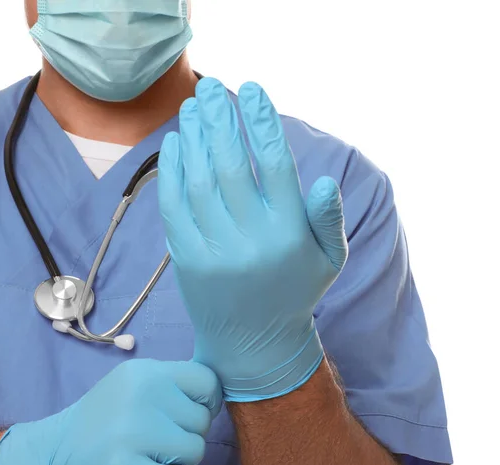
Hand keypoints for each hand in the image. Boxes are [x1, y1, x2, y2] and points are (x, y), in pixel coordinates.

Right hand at [0, 359, 221, 464]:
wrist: (52, 456)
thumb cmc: (102, 419)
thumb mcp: (132, 385)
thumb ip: (170, 385)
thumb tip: (215, 394)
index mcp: (145, 372)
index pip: (207, 380)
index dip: (207, 401)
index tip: (188, 413)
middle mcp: (141, 396)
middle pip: (203, 420)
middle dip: (187, 435)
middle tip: (158, 439)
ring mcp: (132, 433)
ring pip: (196, 451)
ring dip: (179, 460)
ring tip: (150, 456)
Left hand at [158, 78, 347, 401]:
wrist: (252, 342)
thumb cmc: (294, 293)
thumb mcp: (328, 260)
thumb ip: (328, 219)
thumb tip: (323, 178)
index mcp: (289, 234)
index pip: (275, 164)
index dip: (261, 122)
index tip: (250, 89)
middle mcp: (251, 240)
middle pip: (231, 164)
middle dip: (218, 119)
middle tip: (209, 87)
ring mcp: (214, 251)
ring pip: (199, 180)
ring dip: (193, 138)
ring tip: (192, 107)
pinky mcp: (186, 259)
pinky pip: (174, 206)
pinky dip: (171, 171)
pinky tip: (174, 144)